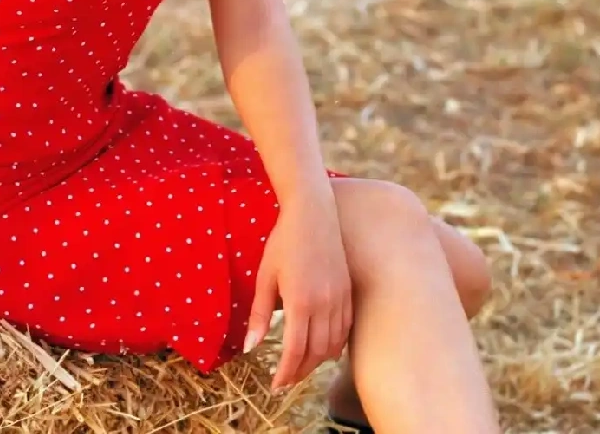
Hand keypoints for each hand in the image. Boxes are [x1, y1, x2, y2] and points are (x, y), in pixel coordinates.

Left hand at [243, 188, 352, 391]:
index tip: (276, 385)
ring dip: (317, 361)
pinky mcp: (348, 291)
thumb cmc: (283, 242)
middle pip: (315, 353)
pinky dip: (334, 345)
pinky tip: (324, 349)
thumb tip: (251, 347)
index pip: (294, 351)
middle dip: (300, 372)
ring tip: (301, 367)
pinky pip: (344, 329)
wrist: (313, 213)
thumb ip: (259, 314)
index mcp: (300, 302)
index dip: (285, 373)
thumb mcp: (265, 276)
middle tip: (286, 381)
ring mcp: (339, 298)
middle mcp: (324, 304)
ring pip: (332, 344)